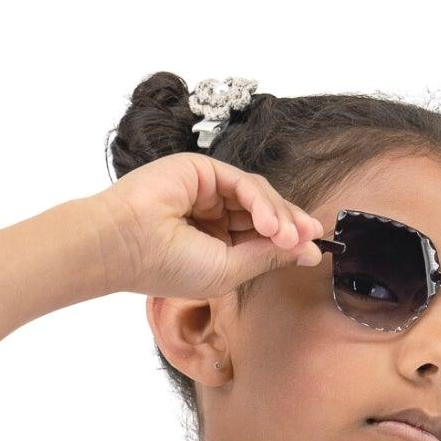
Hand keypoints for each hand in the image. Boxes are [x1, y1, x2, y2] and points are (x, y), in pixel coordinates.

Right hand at [85, 153, 325, 303]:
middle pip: (265, 213)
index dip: (289, 241)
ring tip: (290, 235)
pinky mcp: (202, 169)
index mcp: (217, 243)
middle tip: (312, 236)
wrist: (125, 245)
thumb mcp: (228, 271)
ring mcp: (209, 190)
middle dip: (291, 224)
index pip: (261, 237)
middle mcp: (214, 215)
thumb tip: (308, 252)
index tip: (315, 250)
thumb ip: (266, 257)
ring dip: (279, 215)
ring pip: (258, 195)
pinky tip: (269, 223)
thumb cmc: (168, 266)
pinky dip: (260, 201)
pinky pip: (242, 182)